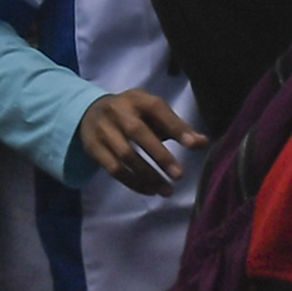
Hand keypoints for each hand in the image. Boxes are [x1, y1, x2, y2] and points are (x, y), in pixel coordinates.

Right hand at [74, 87, 203, 194]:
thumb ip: (175, 127)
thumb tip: (203, 142)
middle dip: (160, 155)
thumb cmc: (131, 115)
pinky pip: (114, 169)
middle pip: (137, 133)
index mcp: (136, 99)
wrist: (88, 113)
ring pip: (126, 155)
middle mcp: (117, 111)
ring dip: (148, 175)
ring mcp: (102, 129)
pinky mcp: (93, 148)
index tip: (193, 144)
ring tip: (168, 191)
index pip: (157, 109)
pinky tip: (150, 190)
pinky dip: (133, 182)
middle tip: (179, 175)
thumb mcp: (151, 114)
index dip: (175, 126)